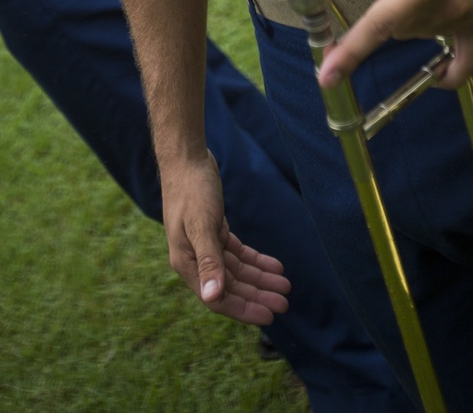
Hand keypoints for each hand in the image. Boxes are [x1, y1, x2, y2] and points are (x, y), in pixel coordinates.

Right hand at [161, 151, 289, 323]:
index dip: (243, 309)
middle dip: (257, 295)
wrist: (186, 158)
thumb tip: (212, 297)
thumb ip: (208, 261)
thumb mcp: (201, 225)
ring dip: (260, 278)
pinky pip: (237, 253)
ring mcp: (205, 245)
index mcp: (187, 263)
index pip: (218, 298)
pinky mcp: (214, 231)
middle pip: (231, 287)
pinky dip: (255, 260)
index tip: (269, 315)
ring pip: (237, 271)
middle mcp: (196, 259)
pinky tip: (274, 265)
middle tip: (285, 302)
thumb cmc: (191, 190)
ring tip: (285, 285)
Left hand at [319, 0, 472, 89]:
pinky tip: (437, 73)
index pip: (379, 25)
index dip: (350, 51)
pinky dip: (449, 69)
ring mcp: (471, 14)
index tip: (327, 76)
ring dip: (409, 6)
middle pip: (396, 23)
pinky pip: (467, 58)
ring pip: (420, 29)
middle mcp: (450, 6)